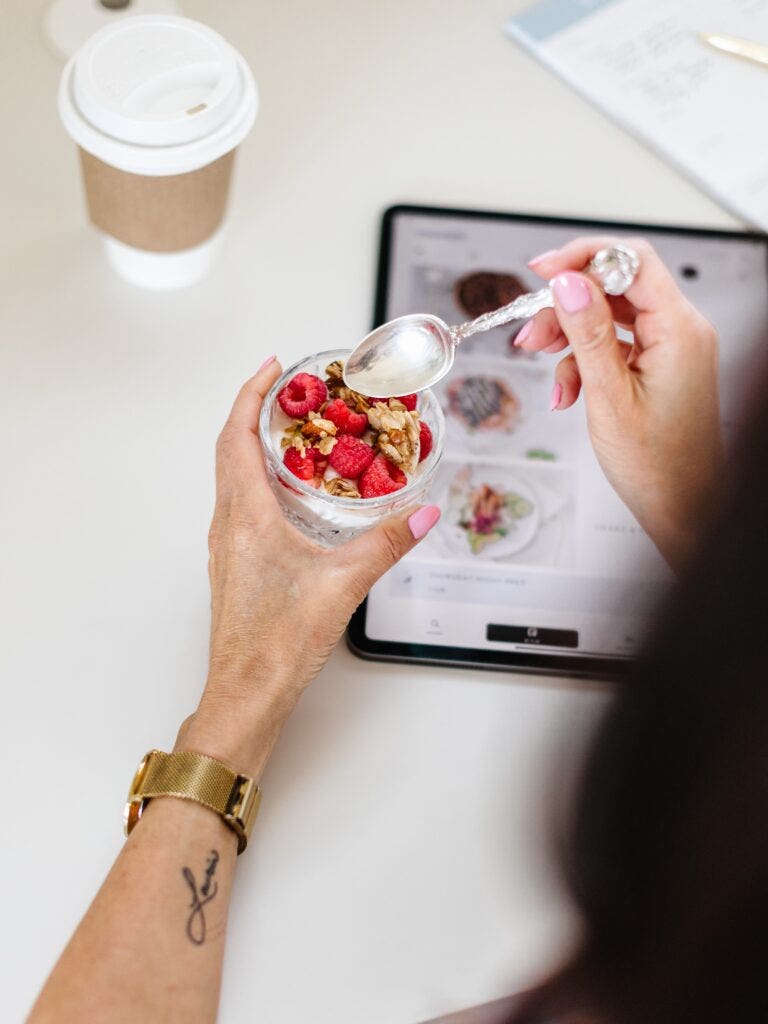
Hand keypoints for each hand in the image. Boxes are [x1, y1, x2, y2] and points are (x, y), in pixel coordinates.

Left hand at [177, 359, 439, 777]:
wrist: (246, 694)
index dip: (251, 394)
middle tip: (290, 392)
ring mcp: (228, 546)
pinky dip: (260, 480)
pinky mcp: (236, 565)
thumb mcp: (342, 584)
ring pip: (233, 477)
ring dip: (256, 446)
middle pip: (231, 449)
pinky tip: (291, 494)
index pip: (237, 435)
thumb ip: (387, 543)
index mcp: (245, 516)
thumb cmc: (277, 644)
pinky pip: (240, 504)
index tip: (272, 366)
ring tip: (295, 433)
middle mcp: (228, 524)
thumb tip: (424, 513)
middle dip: (257, 412)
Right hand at [516, 237, 723, 570]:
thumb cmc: (656, 465)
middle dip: (566, 307)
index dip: (584, 258)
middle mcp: (680, 330)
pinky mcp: (657, 363)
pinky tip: (567, 392)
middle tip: (531, 333)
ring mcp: (669, 347)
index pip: (632, 261)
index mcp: (679, 330)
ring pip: (608, 315)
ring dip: (569, 337)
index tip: (543, 271)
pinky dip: (582, 362)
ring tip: (543, 363)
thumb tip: (568, 284)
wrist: (681, 506)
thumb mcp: (609, 396)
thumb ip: (588, 335)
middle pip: (615, 287)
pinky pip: (613, 343)